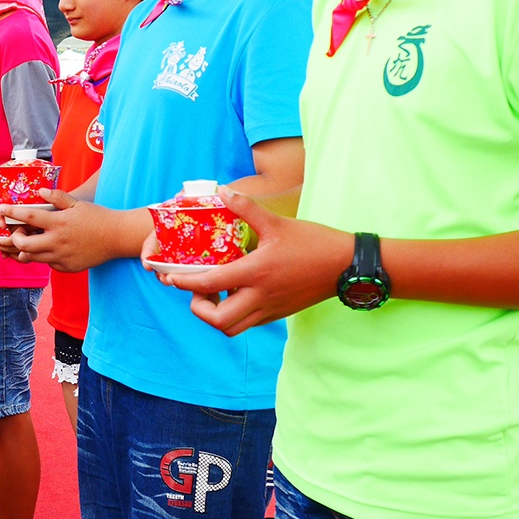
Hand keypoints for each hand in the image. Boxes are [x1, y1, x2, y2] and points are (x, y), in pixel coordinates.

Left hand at [0, 189, 144, 271]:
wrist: (117, 237)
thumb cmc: (98, 217)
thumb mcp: (77, 203)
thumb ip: (57, 197)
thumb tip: (39, 191)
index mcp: (59, 223)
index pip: (28, 217)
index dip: (11, 212)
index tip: (0, 210)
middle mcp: (58, 242)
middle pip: (24, 246)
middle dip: (14, 240)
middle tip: (17, 232)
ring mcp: (62, 257)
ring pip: (33, 257)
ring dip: (27, 249)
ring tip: (30, 240)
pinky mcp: (66, 268)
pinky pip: (48, 264)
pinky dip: (44, 257)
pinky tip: (49, 249)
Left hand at [159, 188, 352, 336]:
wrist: (348, 266)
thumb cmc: (314, 243)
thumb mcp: (277, 223)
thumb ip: (247, 209)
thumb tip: (224, 191)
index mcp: (255, 273)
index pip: (209, 285)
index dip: (184, 284)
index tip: (171, 278)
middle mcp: (259, 297)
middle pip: (217, 320)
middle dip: (199, 308)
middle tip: (197, 290)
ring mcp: (269, 309)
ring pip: (232, 327)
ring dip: (215, 315)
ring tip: (214, 294)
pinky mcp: (278, 314)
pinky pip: (247, 323)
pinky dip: (233, 314)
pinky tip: (235, 293)